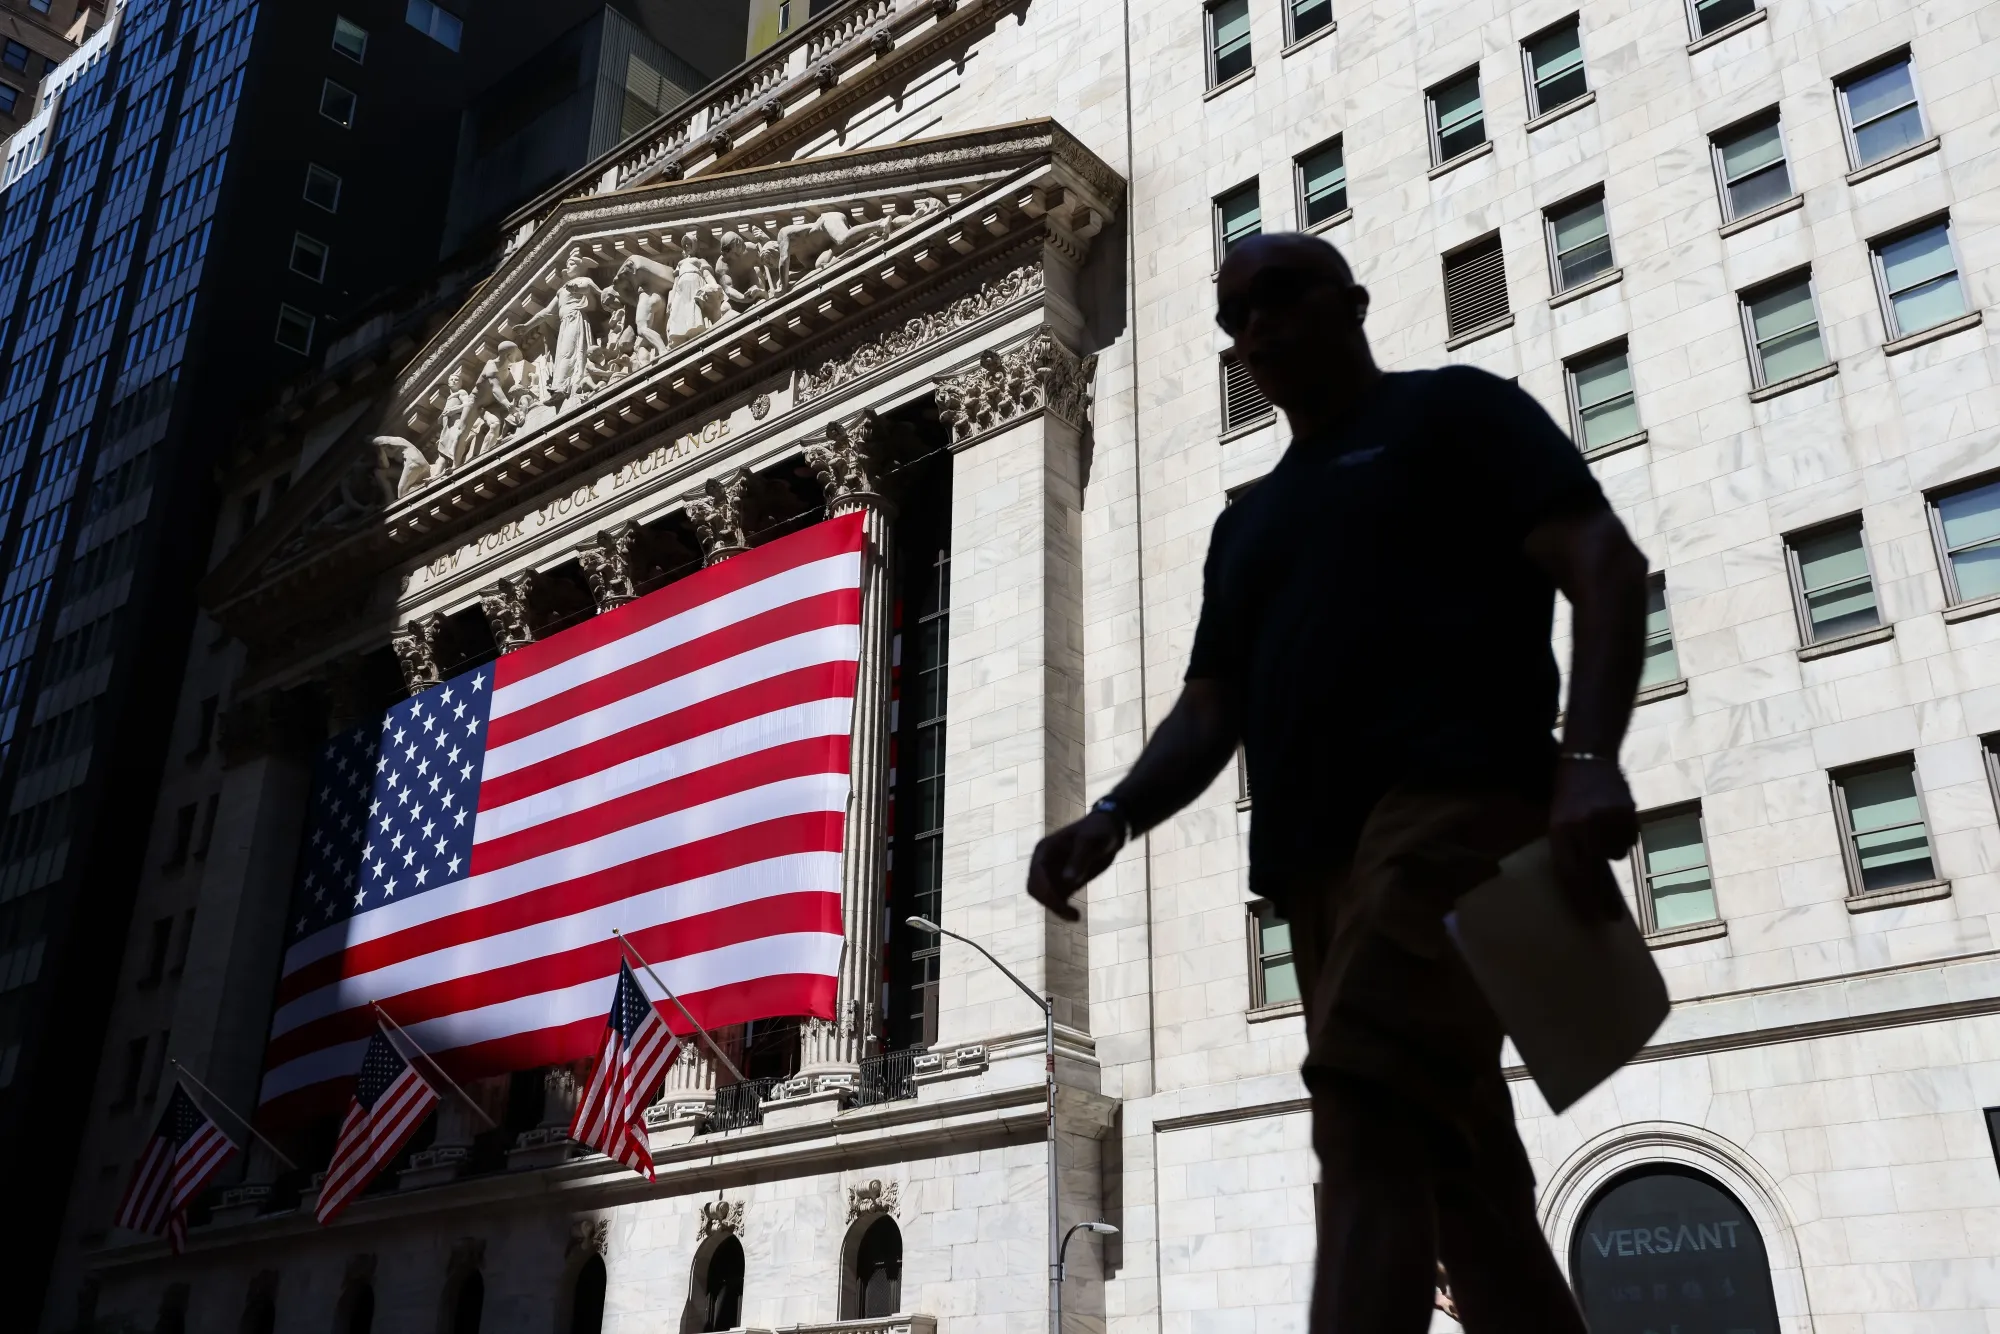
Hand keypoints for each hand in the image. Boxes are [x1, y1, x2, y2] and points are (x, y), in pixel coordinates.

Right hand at [1026, 810, 1125, 920]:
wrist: (1108, 832)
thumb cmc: (1098, 831)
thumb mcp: (1090, 841)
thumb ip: (1079, 859)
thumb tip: (1068, 880)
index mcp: (1044, 849)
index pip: (1036, 873)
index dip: (1044, 889)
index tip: (1060, 903)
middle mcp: (1043, 863)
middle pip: (1035, 888)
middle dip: (1048, 901)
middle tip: (1068, 912)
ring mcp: (1052, 874)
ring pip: (1043, 897)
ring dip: (1055, 908)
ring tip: (1076, 916)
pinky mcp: (1063, 884)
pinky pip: (1056, 901)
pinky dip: (1062, 910)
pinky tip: (1076, 916)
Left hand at [1548, 755, 1635, 920]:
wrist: (1587, 760)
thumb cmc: (1568, 796)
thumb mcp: (1559, 821)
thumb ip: (1570, 850)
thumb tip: (1585, 885)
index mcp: (1559, 831)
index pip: (1571, 873)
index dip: (1581, 897)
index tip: (1590, 917)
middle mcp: (1581, 827)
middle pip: (1595, 872)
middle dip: (1603, 898)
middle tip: (1612, 917)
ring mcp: (1605, 819)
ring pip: (1617, 855)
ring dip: (1612, 849)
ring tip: (1602, 828)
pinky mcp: (1626, 812)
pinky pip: (1630, 839)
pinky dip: (1625, 835)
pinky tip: (1616, 819)